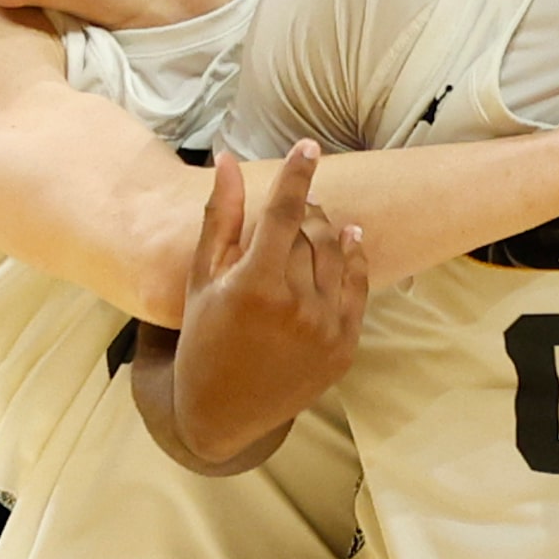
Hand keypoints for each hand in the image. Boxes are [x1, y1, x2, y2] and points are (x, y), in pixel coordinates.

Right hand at [167, 144, 368, 466]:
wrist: (222, 413)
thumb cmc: (203, 340)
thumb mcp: (201, 279)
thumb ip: (219, 218)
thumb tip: (226, 159)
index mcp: (255, 286)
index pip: (284, 213)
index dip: (297, 174)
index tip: (308, 145)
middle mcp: (296, 306)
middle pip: (310, 232)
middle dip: (301, 212)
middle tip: (292, 208)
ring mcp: (325, 328)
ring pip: (336, 255)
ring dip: (326, 231)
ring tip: (311, 223)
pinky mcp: (344, 346)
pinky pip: (358, 287)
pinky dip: (354, 259)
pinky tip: (349, 239)